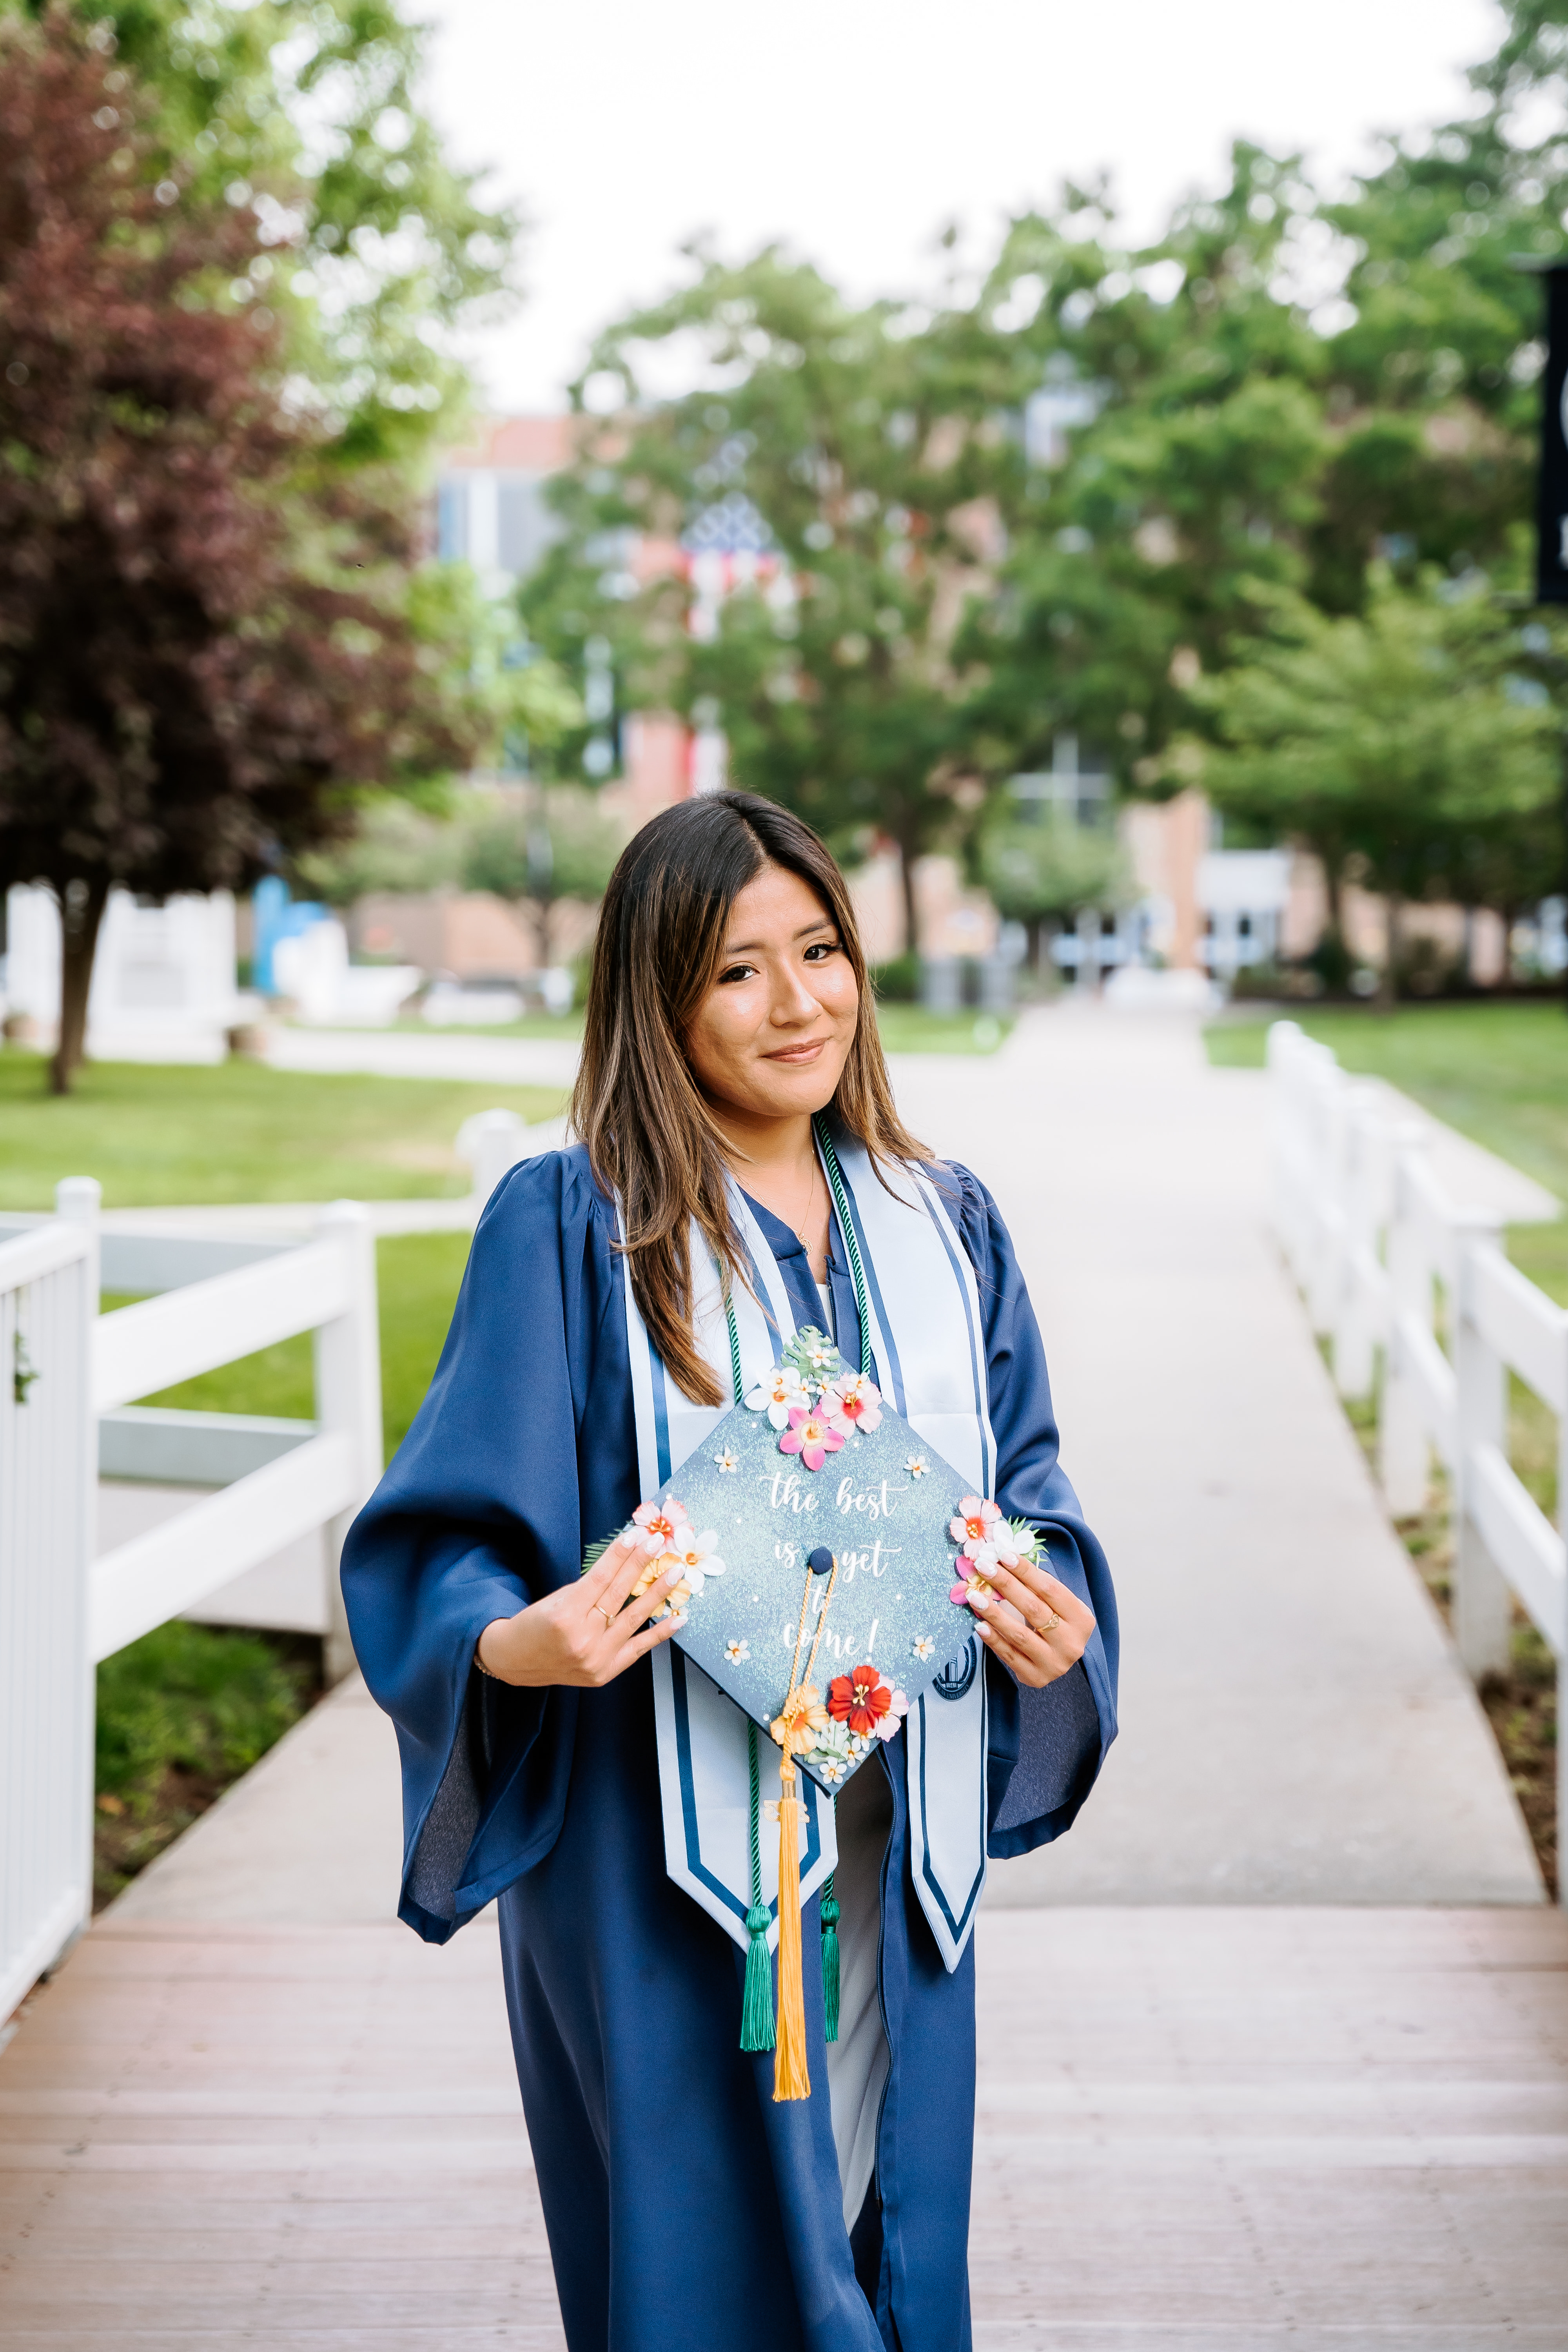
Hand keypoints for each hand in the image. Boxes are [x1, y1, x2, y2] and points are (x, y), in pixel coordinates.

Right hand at [476, 1527, 684, 1688]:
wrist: (516, 1661)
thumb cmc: (534, 1625)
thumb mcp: (555, 1599)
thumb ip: (589, 1587)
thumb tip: (625, 1564)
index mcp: (564, 1615)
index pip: (600, 1578)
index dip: (620, 1555)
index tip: (636, 1536)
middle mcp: (582, 1639)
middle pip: (619, 1594)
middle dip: (640, 1565)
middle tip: (658, 1545)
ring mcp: (596, 1659)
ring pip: (634, 1619)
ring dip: (658, 1593)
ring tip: (675, 1573)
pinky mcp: (605, 1673)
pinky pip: (638, 1649)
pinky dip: (660, 1633)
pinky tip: (678, 1617)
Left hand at [967, 1554, 1093, 1689]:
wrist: (1059, 1658)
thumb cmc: (1055, 1622)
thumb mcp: (1056, 1604)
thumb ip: (1035, 1586)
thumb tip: (1002, 1559)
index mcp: (1082, 1619)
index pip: (1050, 1589)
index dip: (1026, 1571)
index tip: (1003, 1555)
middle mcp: (1072, 1643)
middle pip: (1034, 1609)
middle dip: (1006, 1585)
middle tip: (984, 1568)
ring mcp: (1055, 1664)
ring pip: (1020, 1635)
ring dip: (994, 1613)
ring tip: (974, 1596)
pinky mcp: (1036, 1677)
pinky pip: (1010, 1656)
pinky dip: (993, 1640)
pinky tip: (979, 1625)